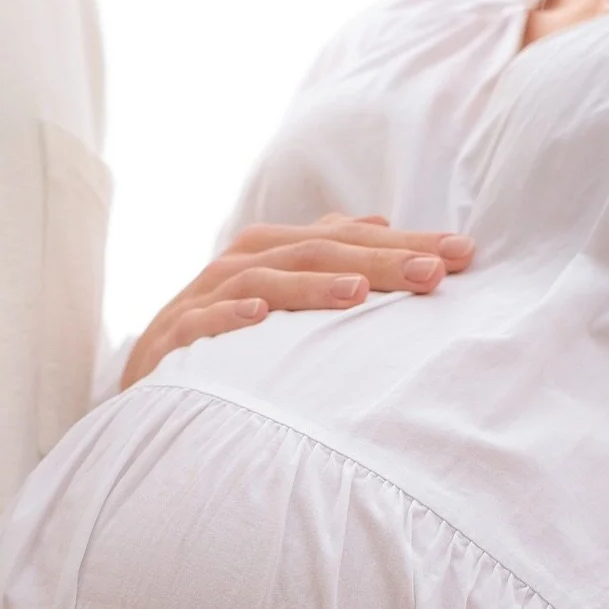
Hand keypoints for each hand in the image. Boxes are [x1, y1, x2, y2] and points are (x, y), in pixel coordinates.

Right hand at [122, 215, 473, 387]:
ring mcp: (205, 300)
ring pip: (263, 282)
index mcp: (272, 253)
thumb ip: (319, 260)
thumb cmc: (221, 340)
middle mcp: (240, 266)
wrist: (144, 383)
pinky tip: (258, 320)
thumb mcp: (274, 297)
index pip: (347, 239)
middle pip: (315, 252)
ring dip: (311, 287)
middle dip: (377, 260)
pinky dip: (229, 319)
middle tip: (434, 272)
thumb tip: (376, 224)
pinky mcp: (174, 340)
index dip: (405, 243)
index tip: (465, 255)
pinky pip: (202, 325)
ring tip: (359, 294)